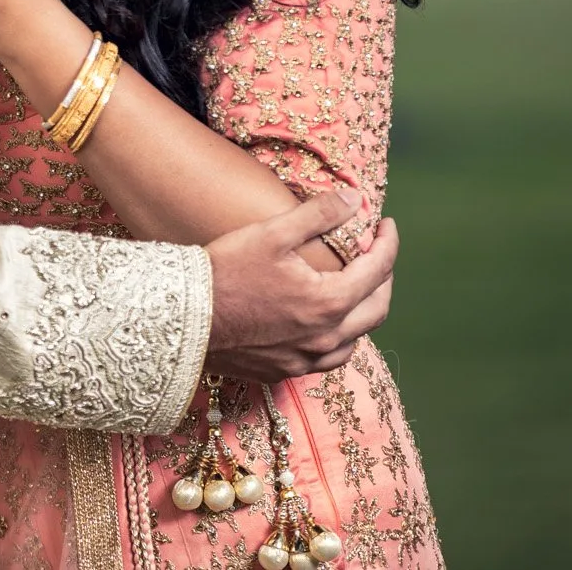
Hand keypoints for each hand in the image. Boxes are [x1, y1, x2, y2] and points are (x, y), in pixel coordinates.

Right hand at [204, 190, 397, 381]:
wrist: (182, 316)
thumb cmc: (225, 271)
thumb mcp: (271, 234)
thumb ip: (319, 215)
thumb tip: (357, 200)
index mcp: (328, 301)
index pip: (378, 269)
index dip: (388, 243)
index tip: (386, 225)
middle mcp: (326, 337)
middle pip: (377, 309)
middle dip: (384, 278)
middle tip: (377, 255)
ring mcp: (306, 359)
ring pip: (356, 339)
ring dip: (363, 312)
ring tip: (354, 290)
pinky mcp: (285, 371)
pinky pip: (329, 359)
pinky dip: (338, 338)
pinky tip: (324, 325)